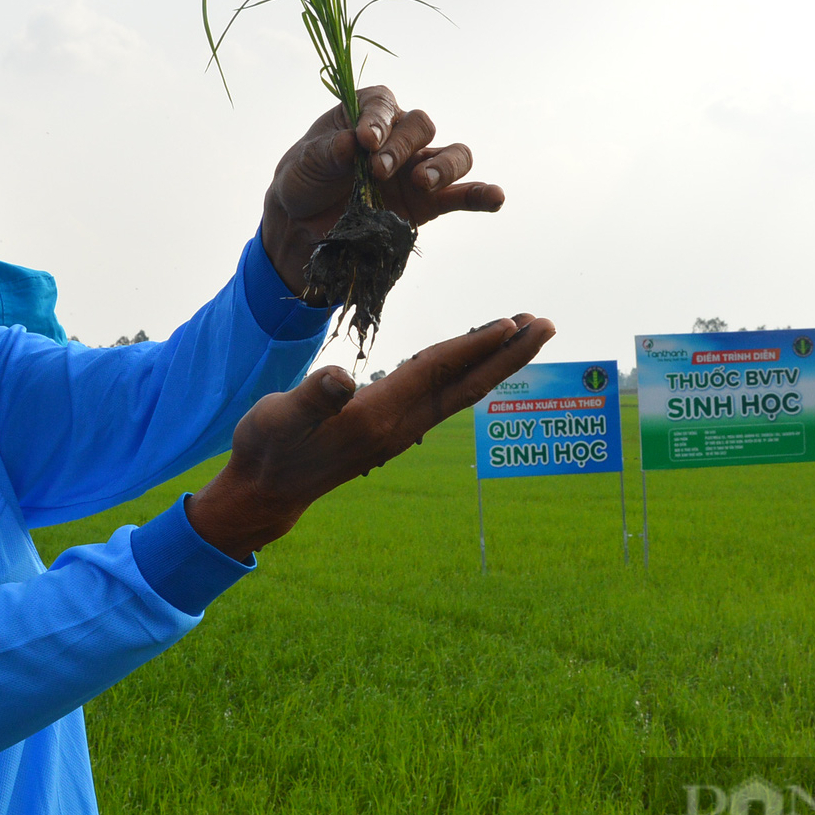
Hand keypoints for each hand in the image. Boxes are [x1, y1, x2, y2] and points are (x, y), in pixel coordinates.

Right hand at [187, 313, 553, 557]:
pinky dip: (468, 372)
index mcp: (379, 415)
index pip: (438, 372)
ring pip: (461, 389)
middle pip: (468, 383)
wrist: (266, 491)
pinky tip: (475, 360)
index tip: (512, 323)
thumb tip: (340, 379)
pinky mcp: (392, 429)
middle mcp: (401, 425)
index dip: (474, 346)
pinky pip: (444, 396)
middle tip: (547, 324)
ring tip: (523, 331)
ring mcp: (401, 429)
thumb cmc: (268, 448)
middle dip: (509, 354)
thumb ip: (313, 396)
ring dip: (496, 361)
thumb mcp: (280, 417)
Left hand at [260, 85, 504, 294]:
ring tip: (424, 183)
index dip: (379, 120)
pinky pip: (462, 195)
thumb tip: (352, 144)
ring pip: (452, 154)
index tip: (364, 141)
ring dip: (444, 166)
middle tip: (377, 171)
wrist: (305, 223)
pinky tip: (495, 197)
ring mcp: (418, 169)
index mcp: (369, 113)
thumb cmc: (305, 179)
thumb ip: (329, 150)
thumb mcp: (306, 161)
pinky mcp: (429, 204)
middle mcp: (400, 136)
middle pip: (421, 126)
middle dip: (402, 147)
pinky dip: (481, 194)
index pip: (385, 105)